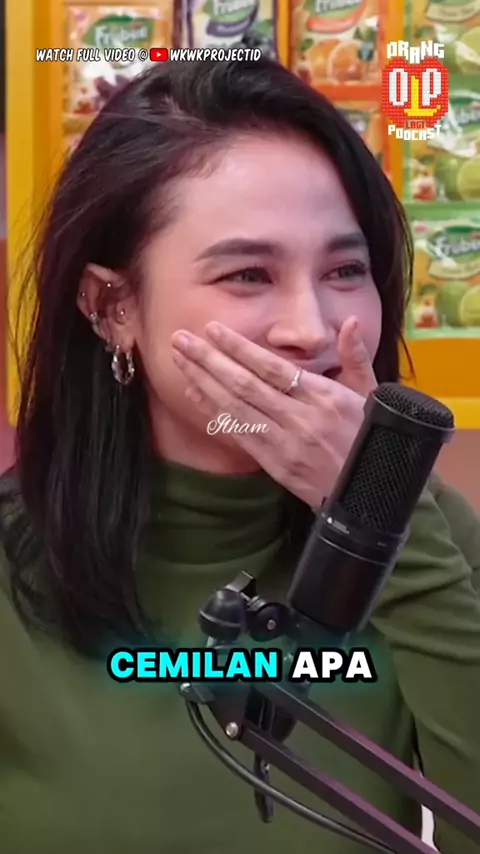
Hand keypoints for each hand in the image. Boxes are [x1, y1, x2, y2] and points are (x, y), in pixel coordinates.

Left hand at [171, 317, 376, 507]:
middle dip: (208, 359)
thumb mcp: (373, 395)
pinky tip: (196, 395)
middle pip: (244, 384)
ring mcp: (285, 443)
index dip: (238, 347)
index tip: (213, 330)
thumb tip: (352, 323)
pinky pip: (239, 435)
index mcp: (323, 396)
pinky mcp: (276, 465)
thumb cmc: (374, 440)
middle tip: (180, 339)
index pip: (271, 367)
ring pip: (236, 408)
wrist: (375, 494)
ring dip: (203, 382)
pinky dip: (215, 414)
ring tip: (180, 360)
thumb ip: (357, 357)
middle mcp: (300, 418)